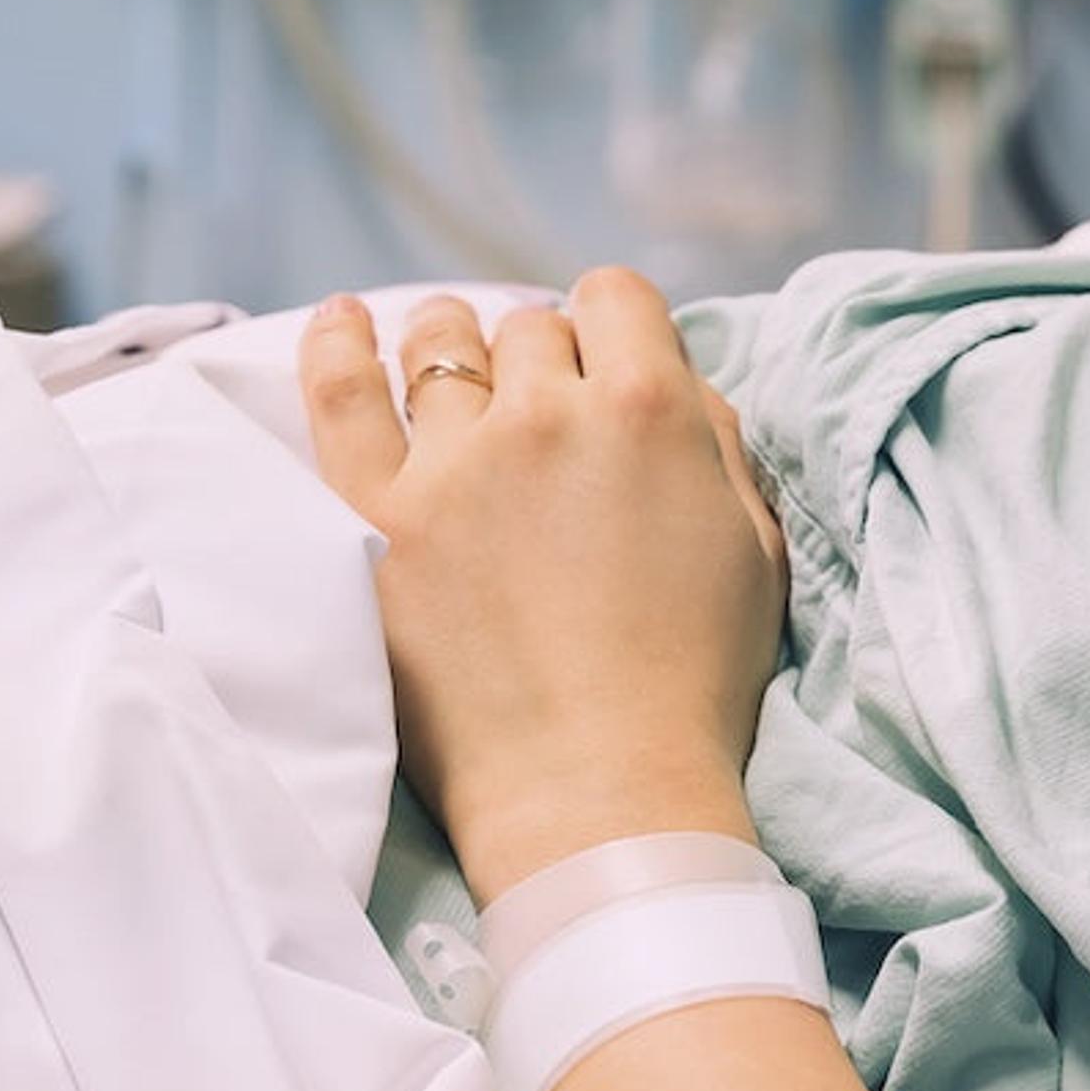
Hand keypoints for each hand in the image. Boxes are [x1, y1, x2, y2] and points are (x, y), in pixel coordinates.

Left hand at [299, 272, 785, 899]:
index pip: (618, 299)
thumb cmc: (694, 684)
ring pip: (440, 347)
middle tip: (541, 403)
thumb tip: (673, 384)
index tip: (607, 361)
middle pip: (529, 328)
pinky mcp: (371, 515)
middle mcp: (547, 414)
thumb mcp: (755, 551)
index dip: (615, 325)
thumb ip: (717, 446)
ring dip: (451, 341)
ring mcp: (450, 462)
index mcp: (650, 412)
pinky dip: (335, 343)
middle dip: (540, 353)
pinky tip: (341, 320)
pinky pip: (337, 392)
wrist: (600, 791)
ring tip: (447, 350)